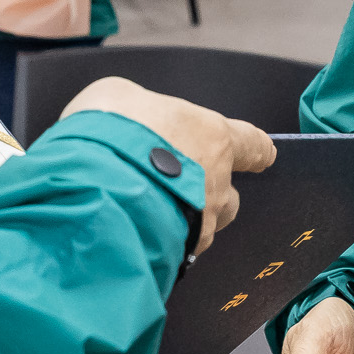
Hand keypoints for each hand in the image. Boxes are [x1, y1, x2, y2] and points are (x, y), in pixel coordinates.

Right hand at [60, 77, 274, 253]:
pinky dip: (161, 243)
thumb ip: (139, 112)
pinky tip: (135, 234)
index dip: (256, 150)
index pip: (251, 144)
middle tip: (179, 186)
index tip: (262, 155)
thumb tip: (130, 118)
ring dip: (186, 222)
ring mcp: (198, 226)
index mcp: (212, 138)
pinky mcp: (174, 255)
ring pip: (204, 229)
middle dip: (210, 194)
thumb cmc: (109, 135)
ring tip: (152, 215)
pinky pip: (175, 250)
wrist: (91, 185)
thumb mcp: (117, 98)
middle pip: (229, 196)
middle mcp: (214, 184)